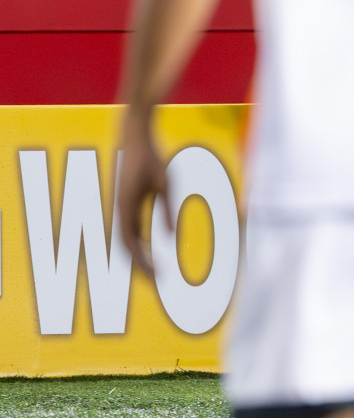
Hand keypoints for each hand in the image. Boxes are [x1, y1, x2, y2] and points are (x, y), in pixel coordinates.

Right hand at [115, 107, 171, 275]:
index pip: (131, 245)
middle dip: (140, 266)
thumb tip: (170, 238)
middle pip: (126, 247)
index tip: (159, 276)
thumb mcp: (166, 182)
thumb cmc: (151, 157)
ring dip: (137, 256)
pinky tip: (150, 250)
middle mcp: (119, 210)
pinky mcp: (124, 202)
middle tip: (158, 282)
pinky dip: (137, 242)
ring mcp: (120, 206)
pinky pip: (128, 228)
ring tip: (154, 272)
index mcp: (126, 207)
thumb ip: (167, 209)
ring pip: (125, 240)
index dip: (143, 263)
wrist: (134, 136)